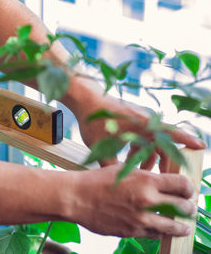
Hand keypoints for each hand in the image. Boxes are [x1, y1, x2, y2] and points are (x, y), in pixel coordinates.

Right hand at [68, 165, 195, 237]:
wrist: (76, 197)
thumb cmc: (97, 181)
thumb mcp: (124, 170)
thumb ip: (146, 177)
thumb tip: (163, 183)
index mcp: (147, 180)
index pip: (182, 185)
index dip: (188, 188)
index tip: (187, 191)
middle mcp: (148, 200)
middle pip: (183, 207)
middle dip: (188, 207)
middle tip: (188, 208)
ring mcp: (141, 218)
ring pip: (174, 226)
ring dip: (182, 226)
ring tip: (184, 227)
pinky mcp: (132, 231)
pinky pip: (155, 234)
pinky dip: (160, 232)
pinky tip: (160, 229)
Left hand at [72, 92, 205, 169]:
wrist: (85, 99)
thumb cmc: (94, 121)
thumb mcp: (102, 148)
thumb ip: (113, 166)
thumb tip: (118, 185)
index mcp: (143, 125)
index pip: (171, 133)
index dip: (188, 140)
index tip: (202, 147)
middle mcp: (145, 121)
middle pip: (163, 143)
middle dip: (164, 161)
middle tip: (163, 178)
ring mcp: (139, 120)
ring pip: (151, 142)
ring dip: (148, 157)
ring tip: (140, 172)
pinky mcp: (131, 121)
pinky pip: (142, 137)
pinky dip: (139, 149)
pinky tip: (127, 160)